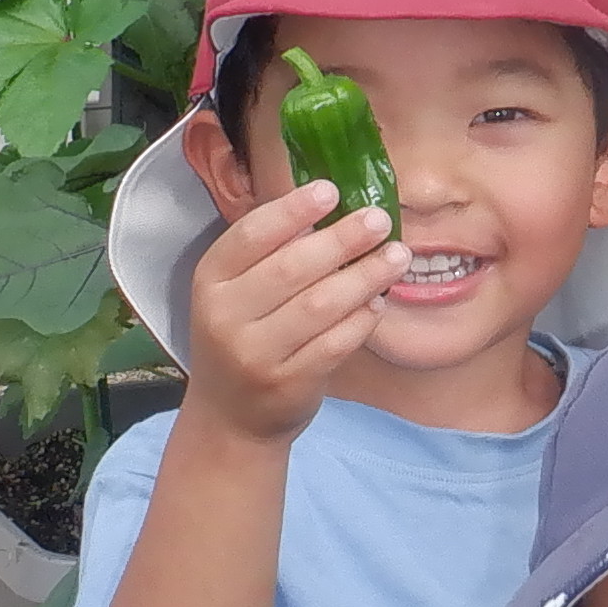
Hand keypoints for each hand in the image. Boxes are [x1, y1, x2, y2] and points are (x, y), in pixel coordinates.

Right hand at [179, 122, 398, 446]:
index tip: (331, 190)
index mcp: (210, 279)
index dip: (292, 209)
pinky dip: (361, 320)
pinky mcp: (287, 383)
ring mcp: (255, 354)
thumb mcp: (237, 292)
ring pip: (320, 306)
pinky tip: (378, 302)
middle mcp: (225, 315)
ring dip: (364, 276)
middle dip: (342, 240)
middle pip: (292, 268)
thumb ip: (273, 253)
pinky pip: (335, 344)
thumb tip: (334, 207)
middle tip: (379, 219)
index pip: (251, 235)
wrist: (231, 416)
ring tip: (396, 256)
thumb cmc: (243, 336)